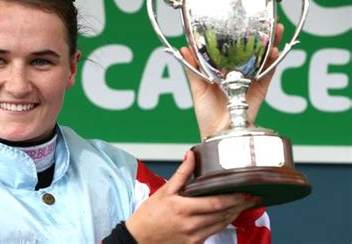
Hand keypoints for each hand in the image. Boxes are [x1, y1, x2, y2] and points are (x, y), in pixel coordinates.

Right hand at [125, 151, 258, 243]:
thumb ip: (181, 174)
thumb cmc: (149, 214)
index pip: (216, 203)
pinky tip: (227, 216)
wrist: (139, 239)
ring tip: (243, 205)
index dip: (234, 198)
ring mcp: (194, 237)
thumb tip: (191, 155)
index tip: (246, 192)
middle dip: (239, 206)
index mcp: (184, 208)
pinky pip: (213, 232)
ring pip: (221, 225)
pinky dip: (222, 223)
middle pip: (223, 215)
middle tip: (251, 197)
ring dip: (234, 215)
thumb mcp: (164, 191)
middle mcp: (191, 224)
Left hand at [179, 24, 283, 137]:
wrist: (217, 132)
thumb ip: (192, 69)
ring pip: (264, 57)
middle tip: (264, 16)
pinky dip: (273, 62)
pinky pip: (269, 73)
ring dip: (271, 43)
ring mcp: (251, 80)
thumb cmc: (206, 112)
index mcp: (224, 70)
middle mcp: (239, 72)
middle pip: (252, 49)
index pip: (231, 48)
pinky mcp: (260, 90)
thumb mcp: (197, 87)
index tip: (238, 17)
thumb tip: (183, 49)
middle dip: (259, 33)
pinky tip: (275, 50)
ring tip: (276, 27)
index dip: (236, 33)